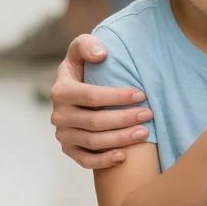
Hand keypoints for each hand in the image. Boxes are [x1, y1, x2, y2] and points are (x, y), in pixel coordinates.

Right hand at [49, 34, 153, 169]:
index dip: (117, 97)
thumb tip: (102, 55)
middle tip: (148, 115)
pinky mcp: (69, 149)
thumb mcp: (81, 48)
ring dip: (120, 139)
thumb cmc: (84, 67)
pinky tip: (124, 156)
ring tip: (144, 133)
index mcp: (61, 90)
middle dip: (124, 119)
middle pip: (94, 121)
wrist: (76, 91)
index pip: (91, 96)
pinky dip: (104, 161)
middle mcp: (58, 114)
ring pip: (93, 142)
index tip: (141, 94)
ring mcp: (62, 134)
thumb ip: (87, 44)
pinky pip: (85, 160)